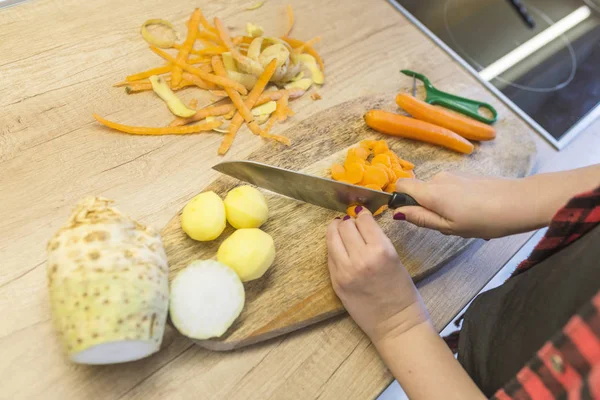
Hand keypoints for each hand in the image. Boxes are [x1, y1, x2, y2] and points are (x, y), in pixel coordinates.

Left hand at [326, 207, 429, 344]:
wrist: (396, 324)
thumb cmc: (402, 293)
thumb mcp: (395, 258)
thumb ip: (376, 241)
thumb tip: (361, 223)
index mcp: (381, 250)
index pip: (363, 220)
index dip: (362, 214)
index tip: (361, 214)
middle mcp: (360, 258)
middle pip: (345, 226)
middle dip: (348, 221)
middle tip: (350, 222)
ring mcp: (345, 270)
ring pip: (332, 237)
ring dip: (336, 230)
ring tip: (340, 230)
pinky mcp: (336, 282)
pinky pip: (330, 256)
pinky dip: (334, 248)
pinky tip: (340, 248)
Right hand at [393, 172, 531, 238]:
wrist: (519, 202)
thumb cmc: (485, 219)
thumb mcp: (449, 227)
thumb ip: (421, 219)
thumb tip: (398, 212)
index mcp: (431, 192)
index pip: (400, 185)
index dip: (400, 200)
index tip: (412, 216)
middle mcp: (438, 178)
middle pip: (419, 191)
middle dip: (426, 208)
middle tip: (446, 226)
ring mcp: (453, 175)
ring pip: (435, 192)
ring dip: (442, 207)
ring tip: (464, 222)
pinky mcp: (466, 176)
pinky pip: (449, 189)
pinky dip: (454, 201)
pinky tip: (474, 213)